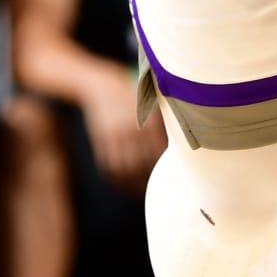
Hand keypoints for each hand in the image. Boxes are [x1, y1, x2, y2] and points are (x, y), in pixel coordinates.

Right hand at [78, 65, 163, 192]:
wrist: (99, 84)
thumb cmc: (131, 96)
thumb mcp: (148, 105)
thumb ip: (160, 125)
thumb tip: (177, 148)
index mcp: (146, 120)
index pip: (157, 152)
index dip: (161, 166)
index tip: (168, 176)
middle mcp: (130, 128)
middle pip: (141, 163)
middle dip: (147, 178)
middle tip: (155, 188)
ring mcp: (113, 135)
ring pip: (124, 168)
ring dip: (132, 184)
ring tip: (139, 191)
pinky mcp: (100, 140)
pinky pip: (108, 165)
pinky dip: (116, 179)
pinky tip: (123, 185)